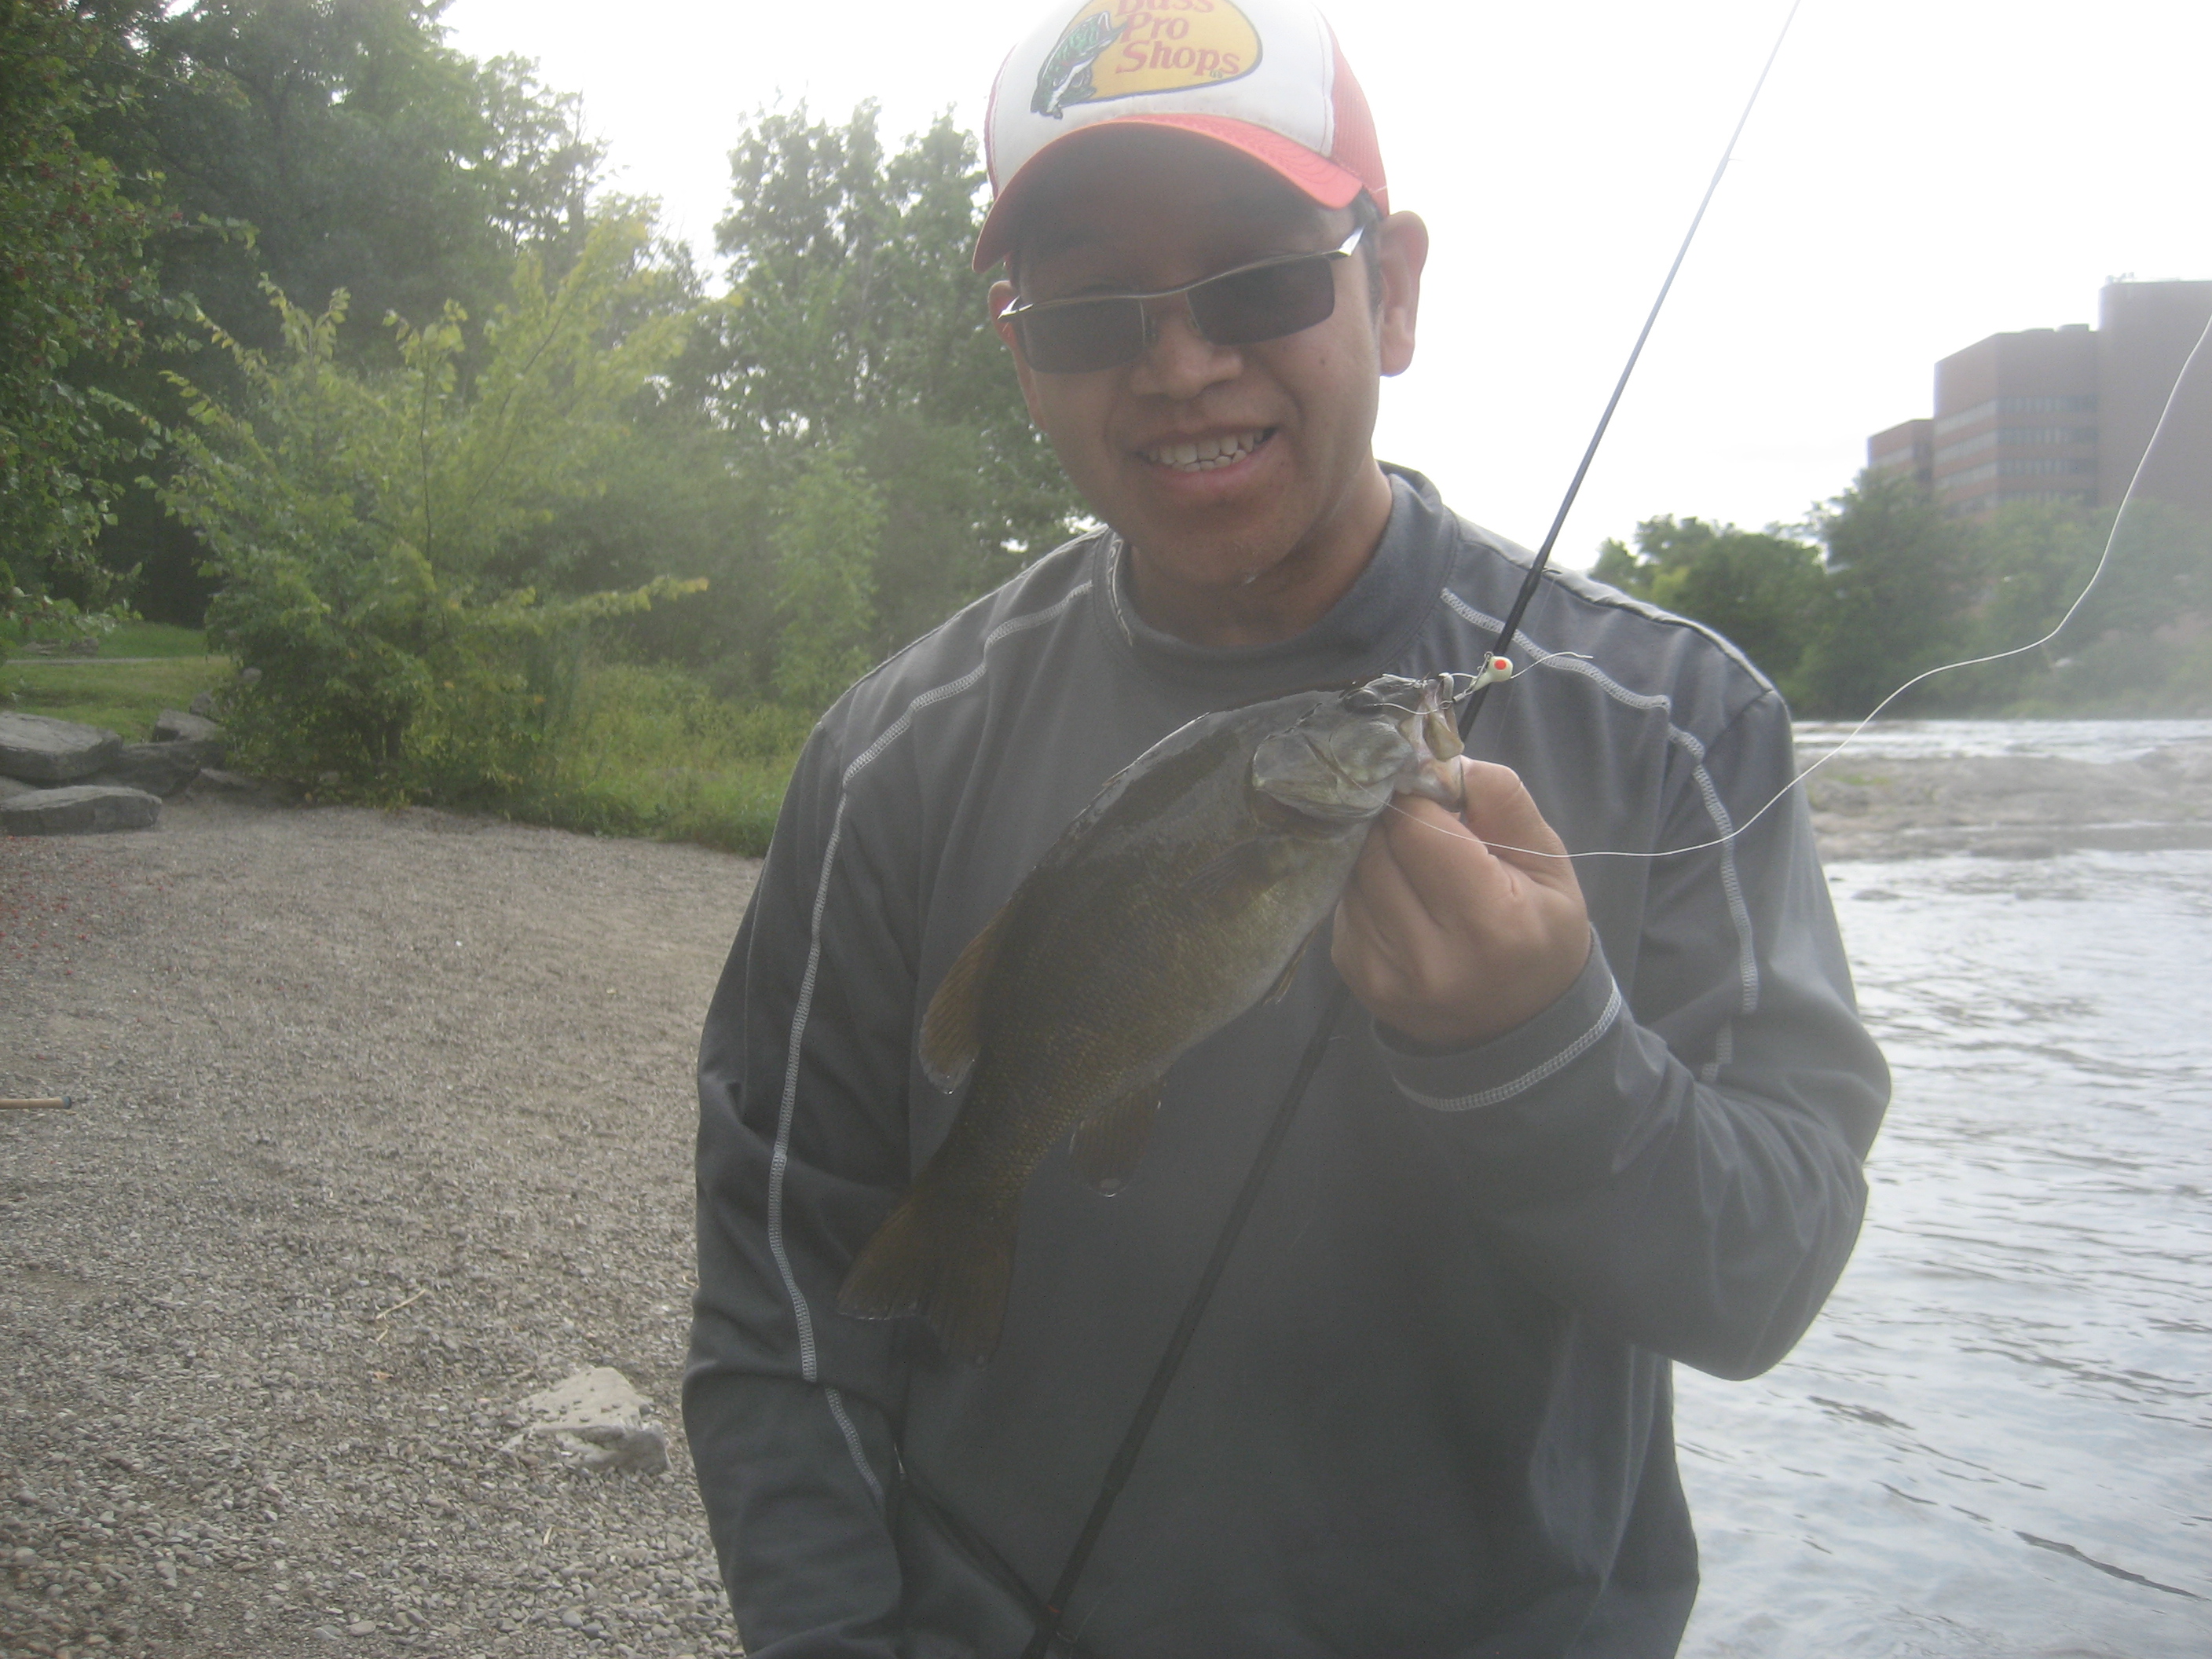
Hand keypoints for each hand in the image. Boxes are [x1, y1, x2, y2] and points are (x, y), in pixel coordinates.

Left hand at [1331, 759, 1591, 1049]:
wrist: (1518, 1026)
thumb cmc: (1540, 934)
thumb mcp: (1550, 864)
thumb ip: (1500, 800)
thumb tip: (1437, 757)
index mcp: (1487, 922)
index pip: (1416, 827)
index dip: (1417, 796)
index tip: (1429, 789)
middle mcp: (1428, 955)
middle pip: (1376, 847)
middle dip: (1393, 820)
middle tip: (1419, 820)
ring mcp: (1383, 972)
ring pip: (1353, 873)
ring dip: (1375, 852)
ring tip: (1413, 861)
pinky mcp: (1355, 978)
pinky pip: (1344, 904)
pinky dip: (1365, 887)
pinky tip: (1399, 896)